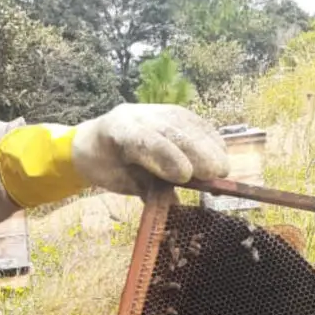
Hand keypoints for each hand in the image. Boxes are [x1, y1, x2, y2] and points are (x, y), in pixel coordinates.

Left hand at [71, 104, 229, 195]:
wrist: (92, 142)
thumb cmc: (104, 166)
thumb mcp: (119, 181)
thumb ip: (144, 187)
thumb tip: (175, 204)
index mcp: (116, 130)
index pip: (145, 140)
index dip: (168, 156)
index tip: (187, 176)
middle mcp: (136, 114)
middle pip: (170, 129)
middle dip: (196, 151)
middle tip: (215, 174)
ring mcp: (153, 110)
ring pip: (184, 123)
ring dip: (207, 144)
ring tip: (222, 167)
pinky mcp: (168, 111)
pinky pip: (192, 120)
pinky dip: (208, 135)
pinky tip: (220, 151)